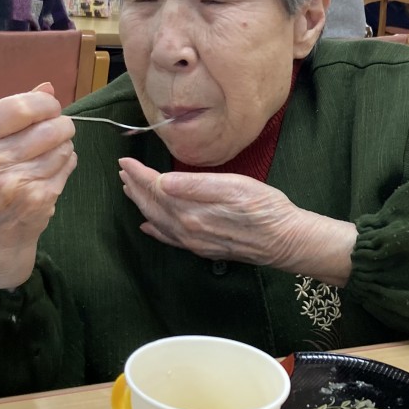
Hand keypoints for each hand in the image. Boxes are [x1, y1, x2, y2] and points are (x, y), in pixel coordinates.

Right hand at [0, 84, 76, 288]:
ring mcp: (18, 183)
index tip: (50, 106)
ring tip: (51, 152)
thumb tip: (46, 87)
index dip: (44, 103)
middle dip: (62, 125)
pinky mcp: (39, 200)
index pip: (19, 108)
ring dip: (64, 146)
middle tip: (58, 129)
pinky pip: (68, 167)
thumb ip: (12, 116)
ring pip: (64, 148)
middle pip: (50, 127)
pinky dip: (67, 163)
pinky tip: (53, 168)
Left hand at [118, 158, 356, 285]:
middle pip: (153, 206)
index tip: (125, 161)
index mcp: (191, 211)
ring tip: (130, 191)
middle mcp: (187, 229)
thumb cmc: (265, 208)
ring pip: (158, 222)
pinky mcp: (204, 248)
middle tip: (123, 171)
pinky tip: (149, 226)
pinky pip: (171, 238)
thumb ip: (197, 185)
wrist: (286, 241)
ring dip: (142, 205)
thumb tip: (163, 182)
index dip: (139, 174)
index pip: (156, 189)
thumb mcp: (235, 187)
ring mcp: (194, 241)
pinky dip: (156, 230)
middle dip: (135, 188)